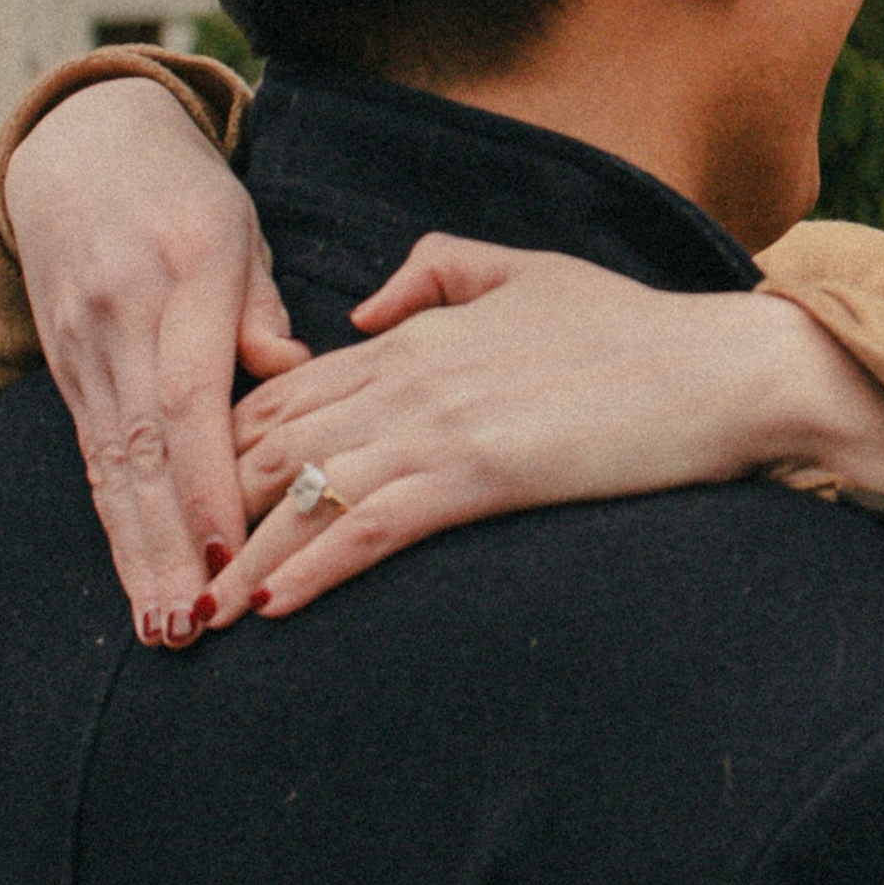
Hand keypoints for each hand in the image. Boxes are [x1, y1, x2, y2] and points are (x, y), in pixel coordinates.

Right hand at [7, 79, 306, 641]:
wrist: (79, 152)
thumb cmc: (189, 199)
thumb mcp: (240, 230)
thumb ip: (262, 305)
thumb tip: (292, 367)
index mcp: (182, 274)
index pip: (189, 396)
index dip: (209, 482)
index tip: (233, 553)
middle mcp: (120, 319)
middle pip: (142, 450)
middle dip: (168, 546)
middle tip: (193, 626)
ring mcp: (83, 350)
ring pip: (109, 467)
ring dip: (137, 555)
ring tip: (163, 630)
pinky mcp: (66, 374)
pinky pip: (92, 462)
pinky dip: (117, 526)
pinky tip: (137, 586)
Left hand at [206, 236, 883, 624]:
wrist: (719, 369)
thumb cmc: (636, 328)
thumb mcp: (526, 271)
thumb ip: (437, 274)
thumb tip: (365, 304)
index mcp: (414, 334)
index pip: (289, 392)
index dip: (226, 450)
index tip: (188, 503)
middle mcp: (409, 375)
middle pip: (274, 444)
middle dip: (211, 513)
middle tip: (165, 576)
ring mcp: (441, 425)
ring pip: (308, 492)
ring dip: (245, 559)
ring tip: (199, 613)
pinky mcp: (482, 474)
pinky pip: (374, 526)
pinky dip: (315, 566)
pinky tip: (275, 605)